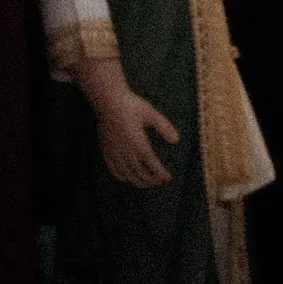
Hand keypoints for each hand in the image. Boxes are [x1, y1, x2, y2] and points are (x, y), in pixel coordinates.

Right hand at [80, 63, 179, 186]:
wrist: (108, 101)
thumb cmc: (131, 105)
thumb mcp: (151, 113)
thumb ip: (164, 126)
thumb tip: (176, 140)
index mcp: (139, 144)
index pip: (152, 165)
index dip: (160, 174)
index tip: (167, 178)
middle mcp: (126, 152)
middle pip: (140, 173)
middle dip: (151, 180)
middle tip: (159, 182)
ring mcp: (115, 153)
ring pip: (127, 174)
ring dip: (137, 181)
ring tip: (145, 183)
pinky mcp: (106, 151)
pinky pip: (114, 169)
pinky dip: (122, 176)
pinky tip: (127, 177)